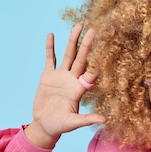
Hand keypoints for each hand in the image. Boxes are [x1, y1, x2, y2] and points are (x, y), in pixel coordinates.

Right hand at [24, 23, 105, 148]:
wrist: (45, 125)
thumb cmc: (60, 126)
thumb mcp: (73, 123)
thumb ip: (87, 119)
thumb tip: (104, 120)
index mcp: (79, 89)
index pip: (91, 73)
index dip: (97, 62)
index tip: (105, 50)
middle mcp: (72, 80)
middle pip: (81, 58)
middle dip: (86, 44)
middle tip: (93, 30)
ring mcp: (60, 76)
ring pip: (68, 54)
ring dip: (72, 40)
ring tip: (78, 25)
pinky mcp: (48, 76)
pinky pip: (50, 58)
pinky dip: (50, 47)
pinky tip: (51, 35)